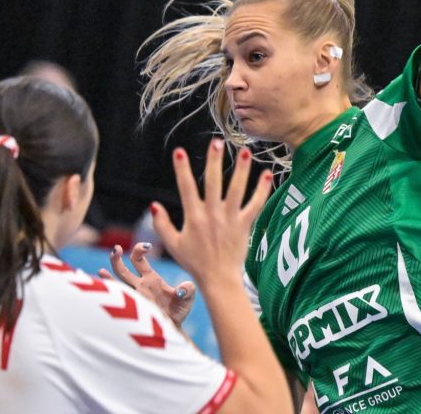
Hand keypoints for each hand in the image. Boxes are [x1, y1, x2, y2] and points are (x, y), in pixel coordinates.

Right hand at [100, 242, 195, 326]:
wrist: (173, 329)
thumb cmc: (179, 311)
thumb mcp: (188, 297)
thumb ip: (188, 289)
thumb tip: (181, 290)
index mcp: (151, 278)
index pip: (138, 259)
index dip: (139, 249)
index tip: (146, 246)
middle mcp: (139, 286)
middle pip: (123, 269)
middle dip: (116, 258)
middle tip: (116, 248)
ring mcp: (134, 297)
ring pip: (117, 284)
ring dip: (109, 278)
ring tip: (101, 271)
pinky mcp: (133, 309)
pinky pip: (118, 300)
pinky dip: (110, 294)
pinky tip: (102, 289)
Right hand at [151, 139, 272, 288]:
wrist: (218, 280)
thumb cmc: (194, 263)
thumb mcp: (173, 244)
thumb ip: (162, 224)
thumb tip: (153, 205)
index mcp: (193, 217)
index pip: (186, 188)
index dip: (182, 169)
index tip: (179, 151)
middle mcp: (212, 215)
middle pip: (213, 183)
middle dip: (214, 161)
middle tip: (216, 142)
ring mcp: (230, 219)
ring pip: (236, 190)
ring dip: (241, 170)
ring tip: (245, 151)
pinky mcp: (244, 225)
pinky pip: (255, 205)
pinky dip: (262, 190)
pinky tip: (267, 174)